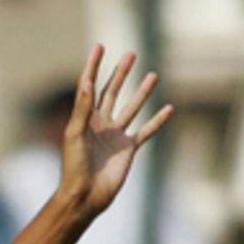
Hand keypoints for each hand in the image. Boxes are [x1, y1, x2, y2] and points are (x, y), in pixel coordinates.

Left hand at [60, 45, 173, 219]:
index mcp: (85, 119)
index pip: (89, 86)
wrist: (84, 196)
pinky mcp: (128, 150)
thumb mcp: (74, 134)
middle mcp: (101, 124)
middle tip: (131, 54)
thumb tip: (87, 82)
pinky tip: (169, 109)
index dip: (93, 66)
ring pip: (131, 108)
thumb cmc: (74, 167)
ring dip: (141, 92)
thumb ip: (82, 108)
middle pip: (112, 92)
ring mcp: (115, 136)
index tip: (99, 47)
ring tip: (153, 74)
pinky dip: (157, 121)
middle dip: (121, 73)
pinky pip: (146, 131)